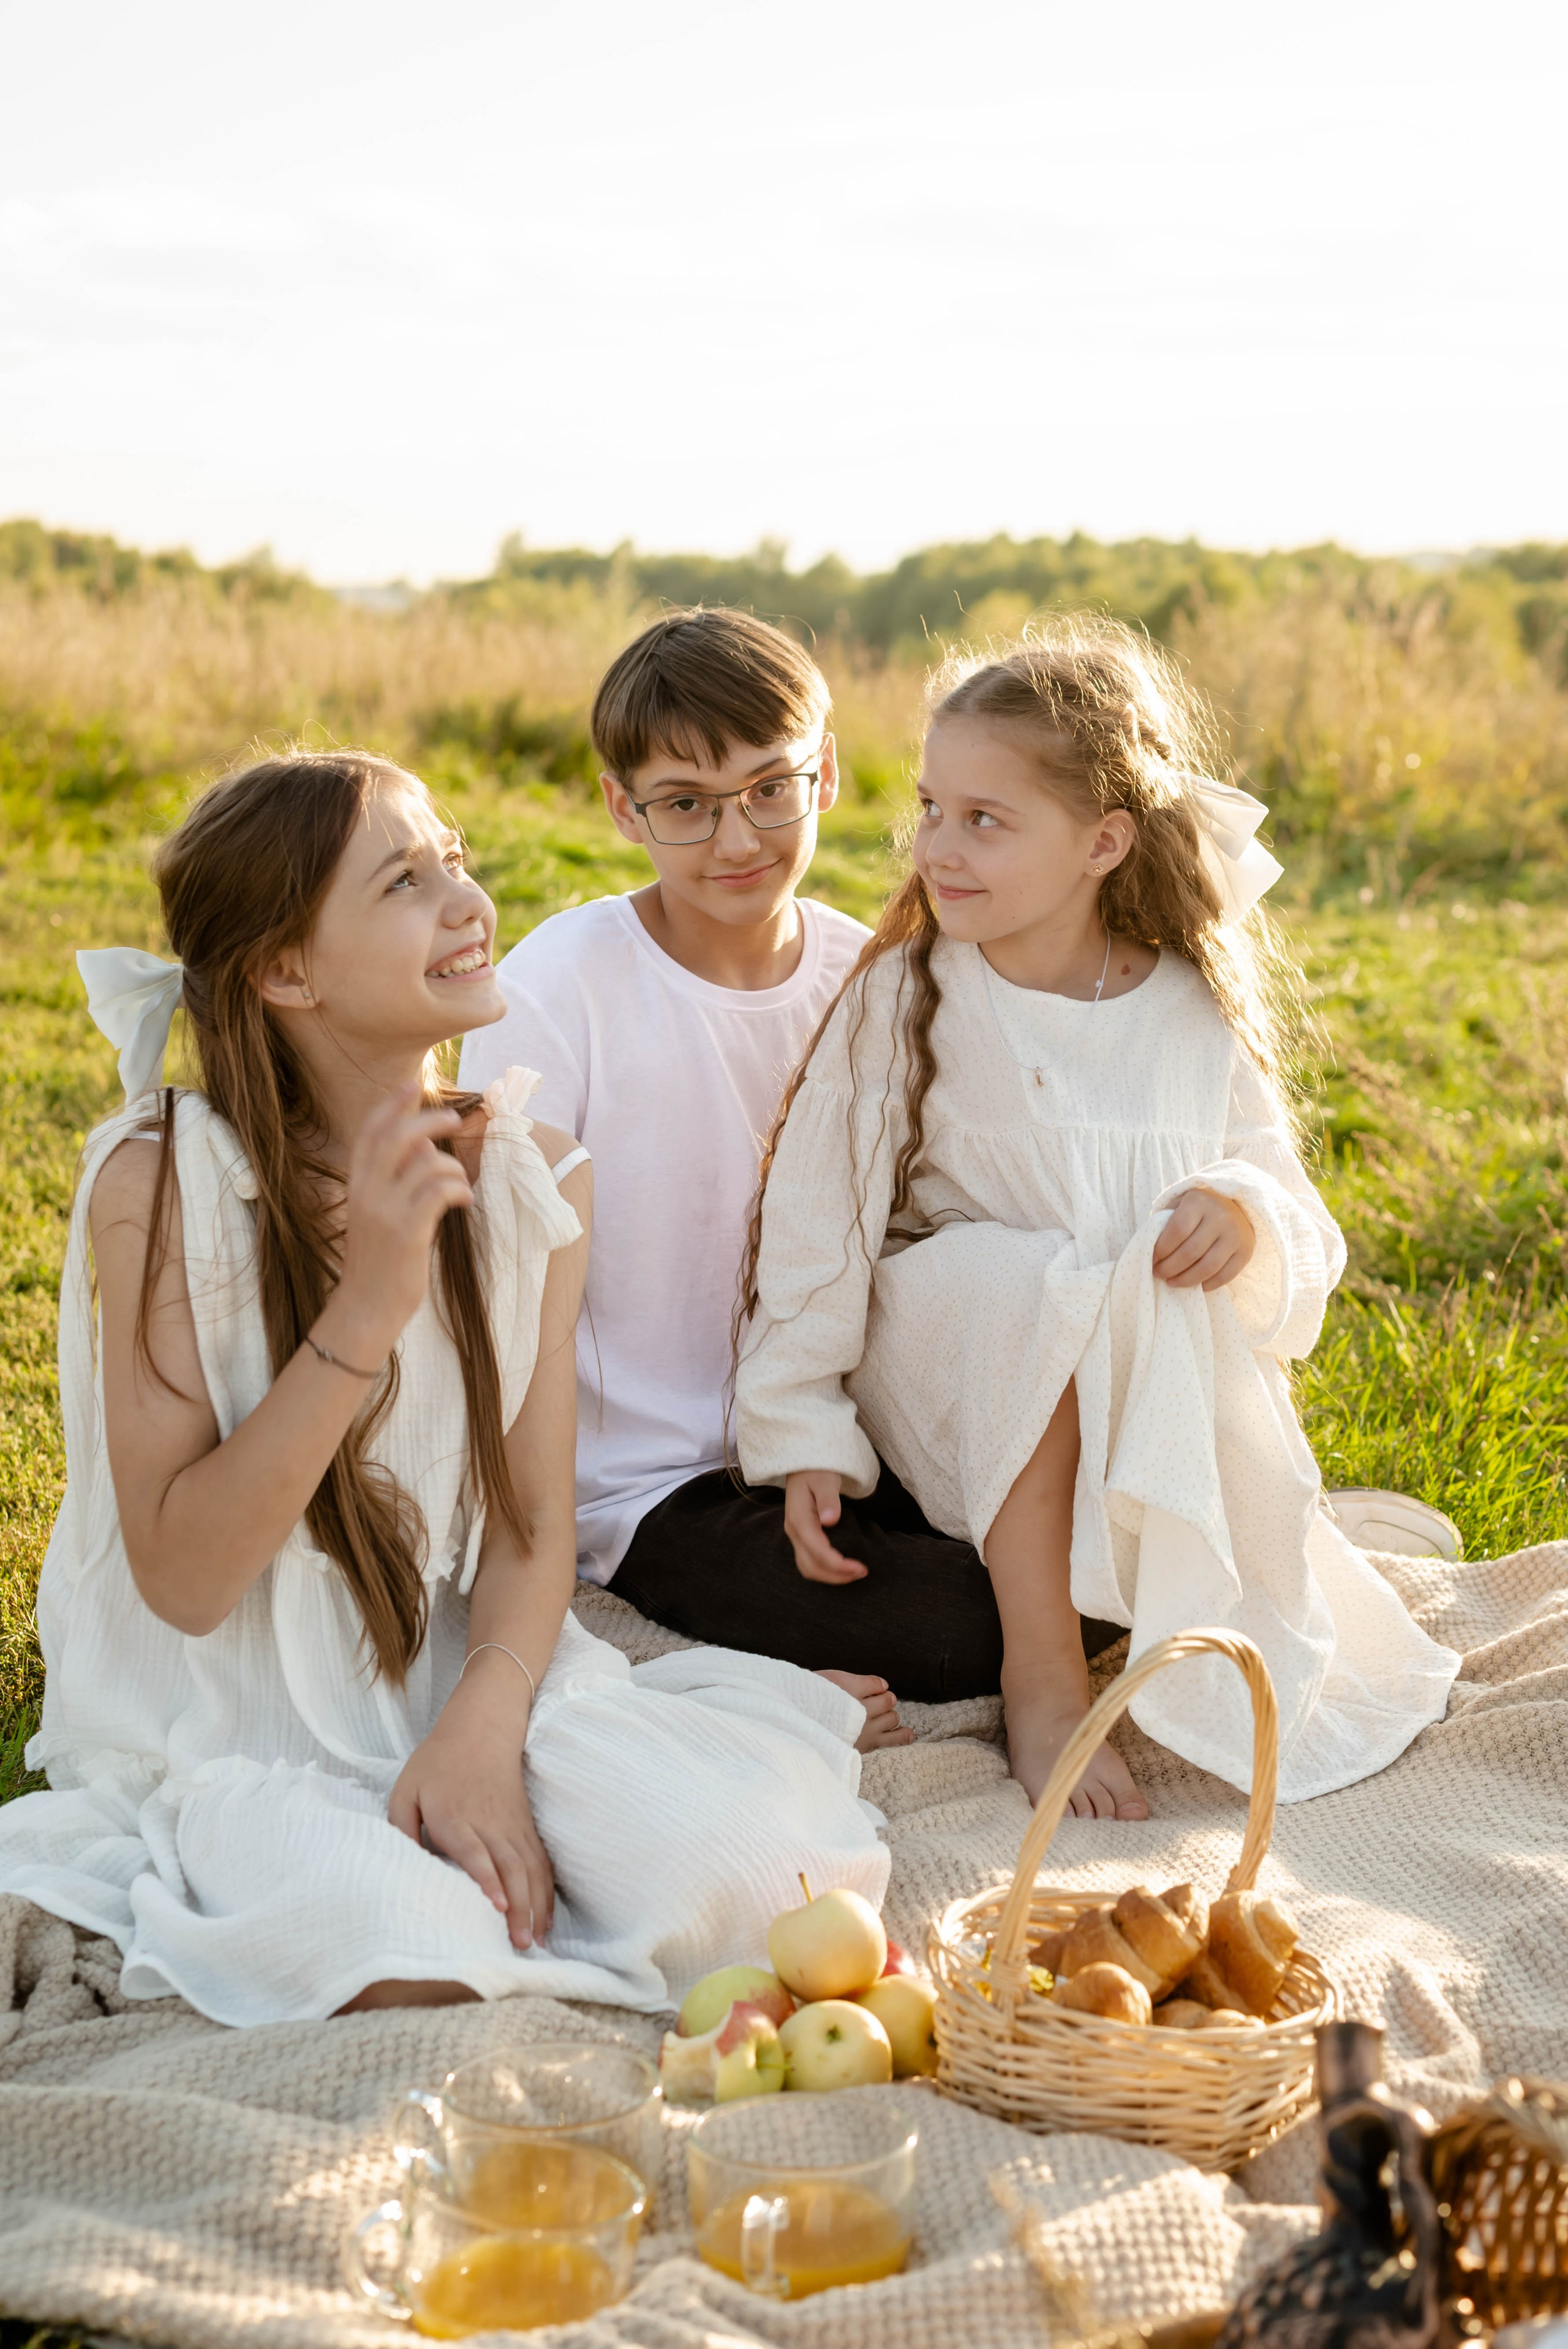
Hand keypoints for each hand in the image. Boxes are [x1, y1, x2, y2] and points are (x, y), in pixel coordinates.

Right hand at [332, 1083, 473, 1350]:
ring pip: (427, 1163)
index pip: (369, 1131)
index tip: (412, 1085)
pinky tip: (464, 1203)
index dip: (391, 1104)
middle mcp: (366, 1192)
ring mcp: (385, 1211)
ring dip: (453, 1168)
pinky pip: (440, 1190)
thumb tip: (424, 1144)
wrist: (366, 1307)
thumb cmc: (379, 1260)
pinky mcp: (407, 1231)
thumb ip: (395, 1177)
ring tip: (461, 1188)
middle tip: (455, 1121)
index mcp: (356, 1185)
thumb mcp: (378, 1213)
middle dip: (429, 1120)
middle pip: (398, 1136)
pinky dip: (460, 1189)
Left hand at [388, 1675, 554, 1949]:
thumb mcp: (405, 1789)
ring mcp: (513, 1826)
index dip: (487, 1879)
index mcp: (455, 1816)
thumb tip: (404, 1867)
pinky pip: (541, 1863)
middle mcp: (490, 1824)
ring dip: (535, 1907)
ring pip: (531, 1870)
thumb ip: (400, 1829)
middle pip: (511, 1868)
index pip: (475, 1851)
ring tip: (535, 1943)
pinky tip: (546, 1921)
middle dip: (519, 1908)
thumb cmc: (438, 1762)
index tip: (498, 1907)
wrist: (482, 1727)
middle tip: (519, 1945)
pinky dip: (546, 1893)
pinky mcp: (526, 1827)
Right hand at [783, 1469, 864, 1583]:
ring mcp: (795, 1535)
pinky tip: (842, 1567)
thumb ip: (828, 1499)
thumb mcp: (825, 1479)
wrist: (803, 1466)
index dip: (838, 1565)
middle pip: (811, 1566)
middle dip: (836, 1576)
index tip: (860, 1568)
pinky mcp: (801, 1537)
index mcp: (799, 1519)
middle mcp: (794, 1531)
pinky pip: (809, 1561)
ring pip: (807, 1568)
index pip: (817, 1551)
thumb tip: (830, 1520)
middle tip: (862, 1572)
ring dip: (831, 1576)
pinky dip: (825, 1570)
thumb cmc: (817, 1470)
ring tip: (854, 1574)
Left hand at [1152, 1186, 1255, 1289]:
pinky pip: (1225, 1275)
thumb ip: (1166, 1223)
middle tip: (1158, 1274)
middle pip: (1190, 1252)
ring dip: (1186, 1280)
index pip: (1177, 1231)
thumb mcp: (1180, 1205)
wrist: (1236, 1205)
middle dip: (1169, 1268)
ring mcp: (1235, 1235)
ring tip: (1172, 1282)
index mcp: (1199, 1202)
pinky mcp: (1245, 1251)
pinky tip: (1197, 1285)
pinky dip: (1208, 1284)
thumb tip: (1151, 1252)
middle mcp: (1220, 1217)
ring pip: (1207, 1267)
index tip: (1152, 1259)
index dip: (1161, 1250)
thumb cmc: (1199, 1209)